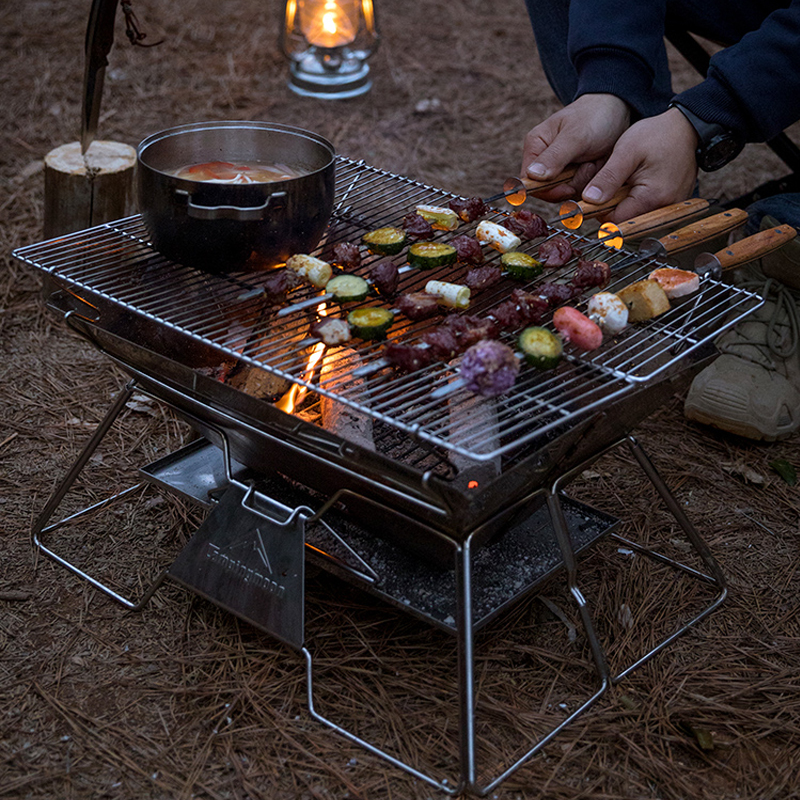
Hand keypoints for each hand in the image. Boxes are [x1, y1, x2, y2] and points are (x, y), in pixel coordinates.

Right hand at [520, 93, 630, 201]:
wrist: (618, 112)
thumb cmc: (594, 116)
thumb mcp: (575, 136)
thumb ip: (554, 156)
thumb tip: (532, 175)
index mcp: (535, 147)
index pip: (529, 181)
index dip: (546, 190)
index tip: (568, 187)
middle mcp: (543, 161)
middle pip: (548, 191)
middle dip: (570, 183)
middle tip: (588, 164)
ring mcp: (560, 171)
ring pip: (565, 193)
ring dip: (583, 181)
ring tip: (593, 161)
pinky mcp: (575, 177)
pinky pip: (578, 192)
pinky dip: (590, 183)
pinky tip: (596, 165)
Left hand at [580, 107, 700, 221]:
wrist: (685, 125)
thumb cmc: (658, 134)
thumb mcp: (626, 151)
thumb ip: (607, 178)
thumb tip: (589, 200)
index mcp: (652, 198)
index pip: (616, 220)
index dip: (601, 209)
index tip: (596, 193)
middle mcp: (665, 207)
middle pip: (627, 220)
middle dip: (615, 204)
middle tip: (614, 182)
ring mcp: (672, 205)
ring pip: (636, 214)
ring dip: (626, 201)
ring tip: (628, 179)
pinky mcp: (674, 202)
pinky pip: (649, 208)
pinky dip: (638, 198)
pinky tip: (639, 181)